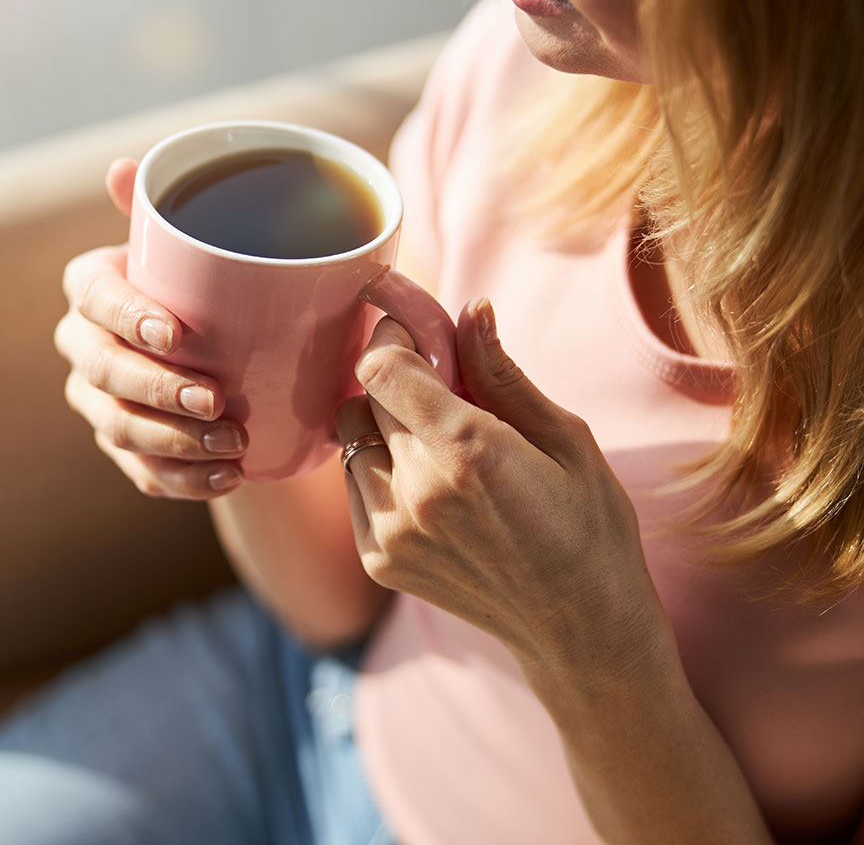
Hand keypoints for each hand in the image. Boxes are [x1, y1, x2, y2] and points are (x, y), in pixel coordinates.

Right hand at [53, 159, 247, 498]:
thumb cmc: (211, 284)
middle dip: (156, 391)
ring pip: (118, 428)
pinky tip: (227, 476)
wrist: (229, 349)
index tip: (176, 333)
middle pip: (102, 372)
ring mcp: (98, 401)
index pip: (93, 297)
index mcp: (93, 286)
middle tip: (216, 401)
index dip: (128, 317)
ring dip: (175, 441)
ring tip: (233, 446)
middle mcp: (83, 344)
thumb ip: (171, 209)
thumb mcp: (201, 245)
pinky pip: (142, 470)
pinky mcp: (123, 447)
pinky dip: (184, 479)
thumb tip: (123, 168)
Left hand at [336, 297, 673, 685]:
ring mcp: (392, 531)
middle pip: (364, 399)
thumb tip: (469, 311)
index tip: (416, 333)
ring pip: (351, 442)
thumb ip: (503, 375)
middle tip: (439, 386)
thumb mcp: (566, 440)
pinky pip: (353, 487)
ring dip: (383, 427)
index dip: (393, 339)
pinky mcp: (379, 560)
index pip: (383, 368)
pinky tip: (429, 485)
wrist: (581, 628)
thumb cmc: (589, 527)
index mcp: (467, 451)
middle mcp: (417, 491)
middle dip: (396, 380)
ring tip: (437, 444)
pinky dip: (379, 472)